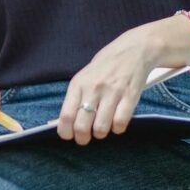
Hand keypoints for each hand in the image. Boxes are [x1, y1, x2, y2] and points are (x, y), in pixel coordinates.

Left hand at [57, 27, 156, 145]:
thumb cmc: (104, 67)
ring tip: (101, 128)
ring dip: (100, 133)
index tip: (69, 136)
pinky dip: (117, 129)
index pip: (66, 115)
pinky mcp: (130, 96)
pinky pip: (120, 123)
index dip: (65, 132)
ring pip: (101, 128)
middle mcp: (93, 88)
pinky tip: (116, 122)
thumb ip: (73, 100)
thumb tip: (56, 123)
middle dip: (82, 138)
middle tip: (85, 137)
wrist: (133, 50)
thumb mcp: (83, 78)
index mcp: (78, 84)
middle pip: (82, 126)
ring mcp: (112, 93)